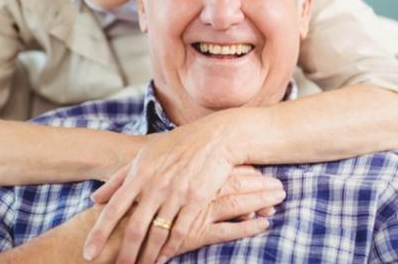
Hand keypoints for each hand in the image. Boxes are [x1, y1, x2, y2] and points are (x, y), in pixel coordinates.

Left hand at [82, 117, 273, 263]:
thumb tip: (94, 198)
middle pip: (135, 227)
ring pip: (158, 234)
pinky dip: (170, 249)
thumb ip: (117, 179)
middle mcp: (155, 185)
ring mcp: (176, 194)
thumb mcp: (143, 156)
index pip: (113, 208)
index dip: (99, 233)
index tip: (88, 252)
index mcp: (139, 173)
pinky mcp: (196, 201)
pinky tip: (162, 259)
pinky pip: (180, 232)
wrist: (214, 139)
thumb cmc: (175, 146)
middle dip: (124, 253)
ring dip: (147, 256)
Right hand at [139, 168, 284, 263]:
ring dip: (258, 200)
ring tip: (280, 198)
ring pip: (234, 203)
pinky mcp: (194, 233)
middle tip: (281, 184)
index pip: (221, 168)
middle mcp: (191, 189)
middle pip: (233, 182)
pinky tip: (264, 224)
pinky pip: (226, 230)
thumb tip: (178, 164)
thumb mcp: (144, 178)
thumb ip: (160, 171)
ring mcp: (194, 211)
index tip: (262, 170)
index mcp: (184, 174)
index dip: (243, 170)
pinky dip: (246, 227)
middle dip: (258, 183)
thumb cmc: (129, 206)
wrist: (116, 231)